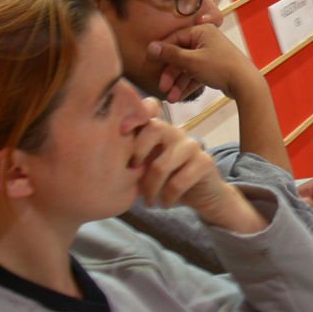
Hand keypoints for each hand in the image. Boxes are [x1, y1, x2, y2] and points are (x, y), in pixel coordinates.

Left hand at [133, 98, 266, 232]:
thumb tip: (107, 157)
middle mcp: (176, 132)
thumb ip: (134, 158)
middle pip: (155, 128)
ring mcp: (192, 145)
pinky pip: (179, 182)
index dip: (135, 114)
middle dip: (138, 152)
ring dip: (151, 188)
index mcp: (160, 130)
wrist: (203, 196)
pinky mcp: (205, 162)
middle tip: (132, 174)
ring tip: (149, 202)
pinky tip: (165, 204)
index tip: (120, 132)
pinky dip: (168, 197)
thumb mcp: (147, 169)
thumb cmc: (169, 182)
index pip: (150, 108)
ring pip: (162, 165)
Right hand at [148, 24, 260, 102]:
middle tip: (163, 86)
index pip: (175, 39)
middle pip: (180, 55)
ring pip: (188, 68)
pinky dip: (188, 85)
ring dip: (178, 83)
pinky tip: (179, 96)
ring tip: (171, 98)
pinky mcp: (213, 68)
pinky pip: (196, 74)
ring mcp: (210, 54)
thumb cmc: (222, 68)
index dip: (161, 51)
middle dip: (171, 74)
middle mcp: (206, 40)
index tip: (150, 62)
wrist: (246, 84)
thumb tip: (151, 47)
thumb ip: (171, 54)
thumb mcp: (192, 61)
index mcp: (201, 31)